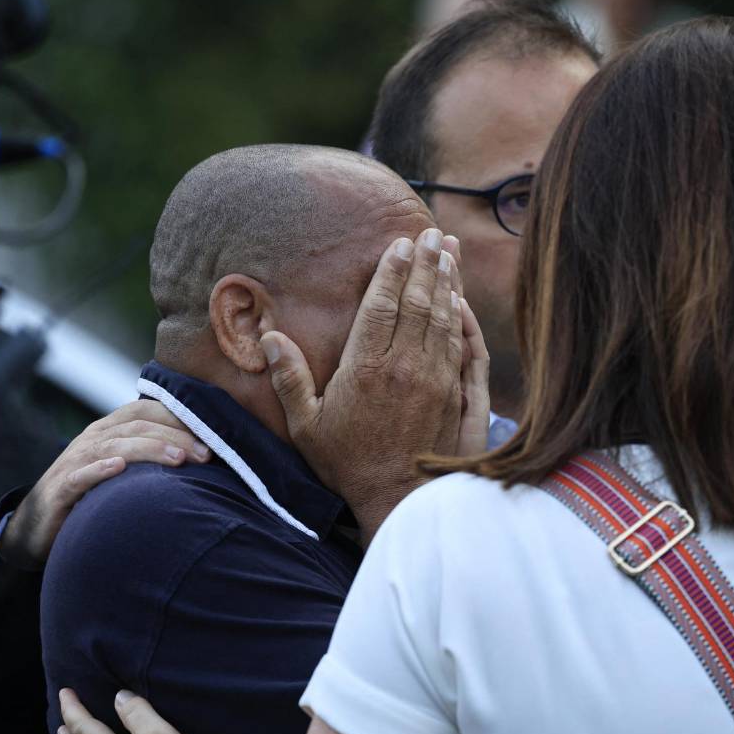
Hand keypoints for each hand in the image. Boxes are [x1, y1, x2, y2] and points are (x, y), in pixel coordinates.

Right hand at [1, 401, 210, 569]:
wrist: (37, 526)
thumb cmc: (92, 495)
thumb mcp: (124, 471)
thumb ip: (152, 457)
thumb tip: (204, 455)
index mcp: (110, 429)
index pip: (146, 410)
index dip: (179, 418)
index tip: (214, 437)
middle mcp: (93, 439)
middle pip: (138, 426)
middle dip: (176, 437)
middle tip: (208, 455)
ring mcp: (75, 461)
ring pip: (115, 445)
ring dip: (149, 450)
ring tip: (179, 460)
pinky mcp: (60, 489)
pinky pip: (79, 475)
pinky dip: (98, 469)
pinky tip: (117, 468)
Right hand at [263, 227, 485, 544]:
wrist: (397, 501)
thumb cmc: (346, 464)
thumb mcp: (306, 426)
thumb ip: (289, 379)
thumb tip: (270, 338)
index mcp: (365, 368)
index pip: (382, 305)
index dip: (392, 270)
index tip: (400, 243)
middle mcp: (405, 367)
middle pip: (419, 302)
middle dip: (427, 263)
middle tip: (434, 232)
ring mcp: (435, 380)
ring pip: (444, 318)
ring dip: (448, 282)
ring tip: (450, 252)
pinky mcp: (456, 395)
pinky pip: (462, 346)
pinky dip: (462, 319)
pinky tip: (460, 300)